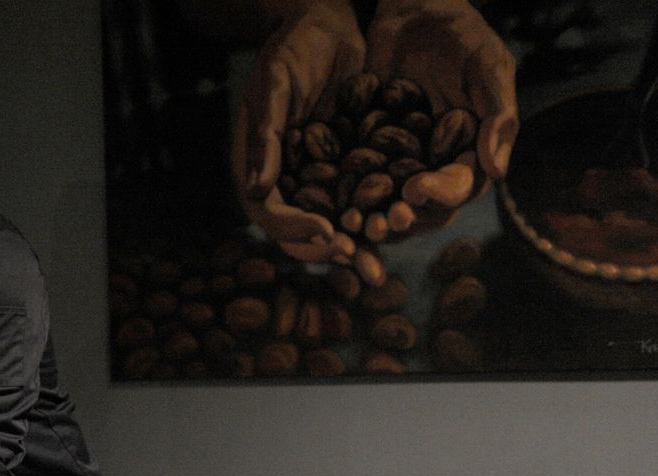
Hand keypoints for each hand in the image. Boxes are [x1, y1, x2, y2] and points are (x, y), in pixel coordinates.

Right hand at [233, 0, 365, 262]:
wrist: (325, 26)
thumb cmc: (291, 50)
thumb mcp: (273, 87)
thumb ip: (265, 136)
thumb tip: (256, 188)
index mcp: (258, 169)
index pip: (271, 212)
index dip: (297, 229)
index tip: (329, 234)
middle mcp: (286, 183)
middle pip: (301, 231)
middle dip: (328, 251)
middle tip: (357, 260)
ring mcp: (318, 179)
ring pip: (334, 225)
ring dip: (356, 247)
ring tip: (378, 268)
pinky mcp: (349, 170)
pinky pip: (361, 202)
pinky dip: (378, 218)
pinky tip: (401, 230)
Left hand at [366, 0, 517, 233]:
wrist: (410, 11)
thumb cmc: (459, 35)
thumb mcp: (488, 66)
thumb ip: (498, 114)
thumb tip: (497, 172)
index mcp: (468, 152)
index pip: (459, 186)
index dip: (440, 195)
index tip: (416, 189)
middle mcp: (434, 166)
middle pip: (423, 209)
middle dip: (405, 217)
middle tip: (384, 219)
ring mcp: (399, 164)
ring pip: (388, 205)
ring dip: (374, 219)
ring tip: (357, 223)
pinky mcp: (365, 155)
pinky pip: (356, 184)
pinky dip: (346, 198)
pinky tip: (333, 205)